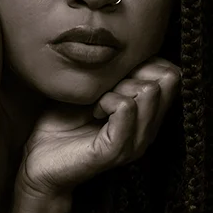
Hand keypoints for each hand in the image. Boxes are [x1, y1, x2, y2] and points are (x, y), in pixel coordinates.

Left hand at [19, 60, 182, 197]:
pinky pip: (125, 108)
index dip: (145, 64)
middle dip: (134, 73)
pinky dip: (107, 100)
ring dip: (118, 87)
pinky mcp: (116, 150)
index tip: (116, 77)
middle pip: (168, 79)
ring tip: (98, 102)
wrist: (39, 163)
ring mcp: (135, 143)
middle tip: (106, 90)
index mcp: (147, 117)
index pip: (173, 75)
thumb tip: (128, 49)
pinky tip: (94, 111)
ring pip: (149, 91)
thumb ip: (114, 76)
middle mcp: (148, 131)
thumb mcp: (92, 92)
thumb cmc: (61, 125)